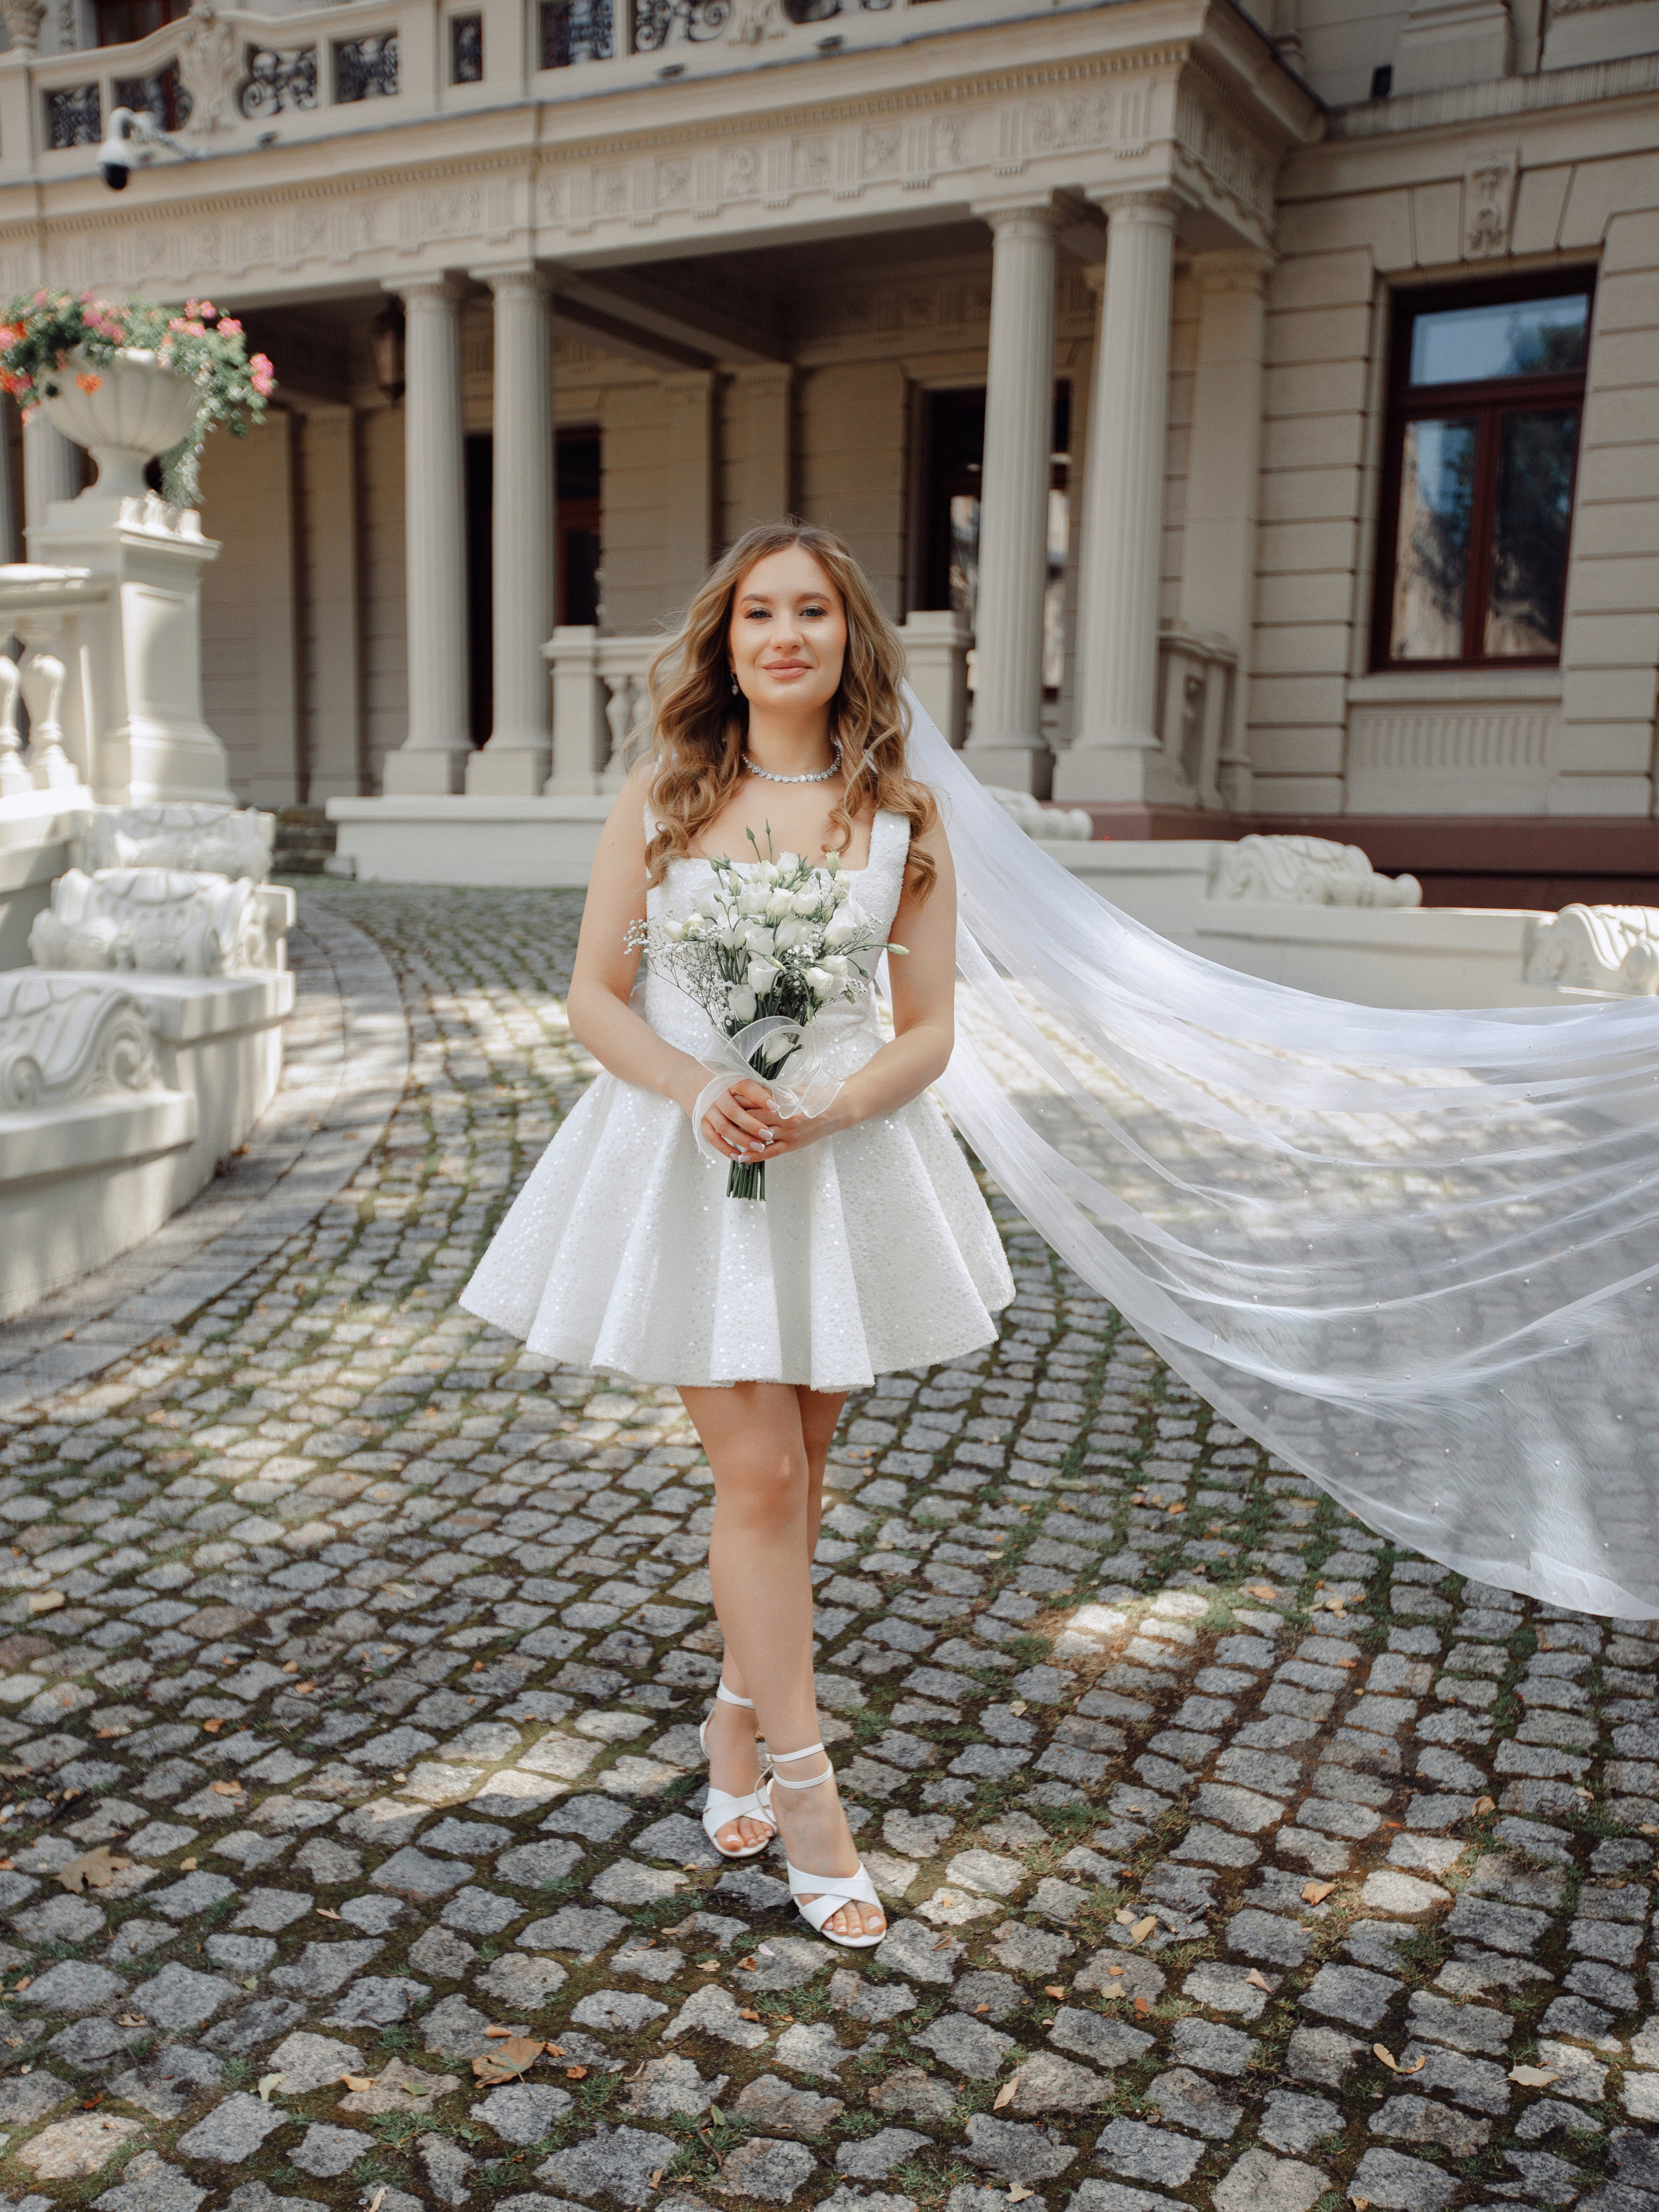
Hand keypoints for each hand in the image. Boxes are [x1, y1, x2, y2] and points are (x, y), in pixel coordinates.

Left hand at [697, 1078, 848, 1161]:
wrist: (839, 1108)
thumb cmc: (815, 1094)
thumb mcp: (793, 1089)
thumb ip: (772, 1092)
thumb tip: (750, 1090)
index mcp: (784, 1101)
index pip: (755, 1101)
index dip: (737, 1100)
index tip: (721, 1098)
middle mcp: (785, 1117)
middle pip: (753, 1119)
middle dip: (734, 1118)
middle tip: (715, 1116)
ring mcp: (789, 1133)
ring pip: (759, 1136)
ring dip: (740, 1137)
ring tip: (721, 1137)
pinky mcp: (793, 1145)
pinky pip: (770, 1152)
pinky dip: (754, 1155)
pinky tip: (740, 1157)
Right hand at [698, 1076, 777, 1162]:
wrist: (692, 1081)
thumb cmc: (725, 1083)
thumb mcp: (739, 1079)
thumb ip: (756, 1090)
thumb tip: (780, 1102)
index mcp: (729, 1081)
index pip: (746, 1087)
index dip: (760, 1097)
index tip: (776, 1108)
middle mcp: (717, 1095)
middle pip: (734, 1111)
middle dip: (752, 1125)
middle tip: (769, 1135)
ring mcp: (708, 1110)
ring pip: (724, 1127)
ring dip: (742, 1139)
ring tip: (759, 1147)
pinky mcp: (702, 1122)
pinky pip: (712, 1138)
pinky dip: (725, 1149)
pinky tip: (739, 1156)